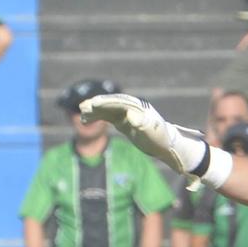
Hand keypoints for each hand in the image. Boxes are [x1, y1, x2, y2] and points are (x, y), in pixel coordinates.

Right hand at [79, 92, 204, 175]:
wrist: (165, 145)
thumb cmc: (160, 139)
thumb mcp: (152, 132)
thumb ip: (142, 123)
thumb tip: (130, 116)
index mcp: (139, 107)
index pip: (120, 102)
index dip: (107, 102)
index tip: (95, 104)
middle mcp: (132, 107)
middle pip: (112, 103)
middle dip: (98, 104)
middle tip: (83, 106)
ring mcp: (126, 113)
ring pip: (108, 109)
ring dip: (95, 110)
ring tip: (82, 113)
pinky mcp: (123, 121)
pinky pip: (107, 116)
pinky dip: (97, 117)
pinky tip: (86, 119)